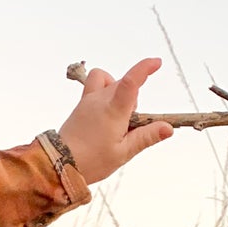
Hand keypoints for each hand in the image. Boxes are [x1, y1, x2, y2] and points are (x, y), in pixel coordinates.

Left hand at [55, 58, 174, 184]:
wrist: (58, 163)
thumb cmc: (92, 161)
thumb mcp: (123, 153)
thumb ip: (146, 137)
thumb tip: (168, 128)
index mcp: (113, 110)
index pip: (131, 82)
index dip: (144, 68)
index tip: (157, 62)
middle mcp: (100, 99)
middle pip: (123, 84)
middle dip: (133, 98)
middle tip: (130, 125)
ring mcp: (88, 100)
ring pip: (108, 82)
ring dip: (118, 91)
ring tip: (117, 117)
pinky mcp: (81, 105)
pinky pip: (96, 87)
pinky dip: (105, 93)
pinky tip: (105, 116)